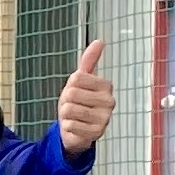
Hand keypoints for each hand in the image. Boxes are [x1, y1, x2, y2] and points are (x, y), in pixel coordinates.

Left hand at [57, 40, 113, 154]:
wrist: (75, 130)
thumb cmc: (78, 103)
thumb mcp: (80, 81)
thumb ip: (89, 61)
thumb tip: (99, 41)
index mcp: (106, 85)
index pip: (76, 77)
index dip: (69, 85)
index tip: (76, 92)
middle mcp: (109, 101)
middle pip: (71, 93)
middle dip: (66, 101)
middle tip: (73, 106)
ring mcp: (105, 118)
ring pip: (69, 109)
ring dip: (65, 115)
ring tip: (74, 117)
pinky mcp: (97, 133)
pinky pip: (70, 125)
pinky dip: (67, 127)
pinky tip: (75, 128)